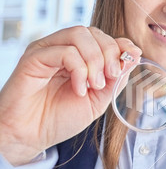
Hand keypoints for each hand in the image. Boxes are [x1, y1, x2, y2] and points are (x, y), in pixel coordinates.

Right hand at [0, 26, 141, 165]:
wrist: (30, 136)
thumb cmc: (59, 119)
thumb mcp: (99, 100)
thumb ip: (116, 78)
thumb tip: (134, 53)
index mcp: (79, 57)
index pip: (103, 37)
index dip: (120, 45)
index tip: (131, 58)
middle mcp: (62, 49)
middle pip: (94, 32)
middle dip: (110, 53)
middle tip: (111, 77)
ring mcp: (48, 50)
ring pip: (80, 34)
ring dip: (95, 60)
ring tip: (95, 85)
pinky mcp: (34, 57)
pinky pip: (64, 51)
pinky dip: (79, 70)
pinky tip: (78, 90)